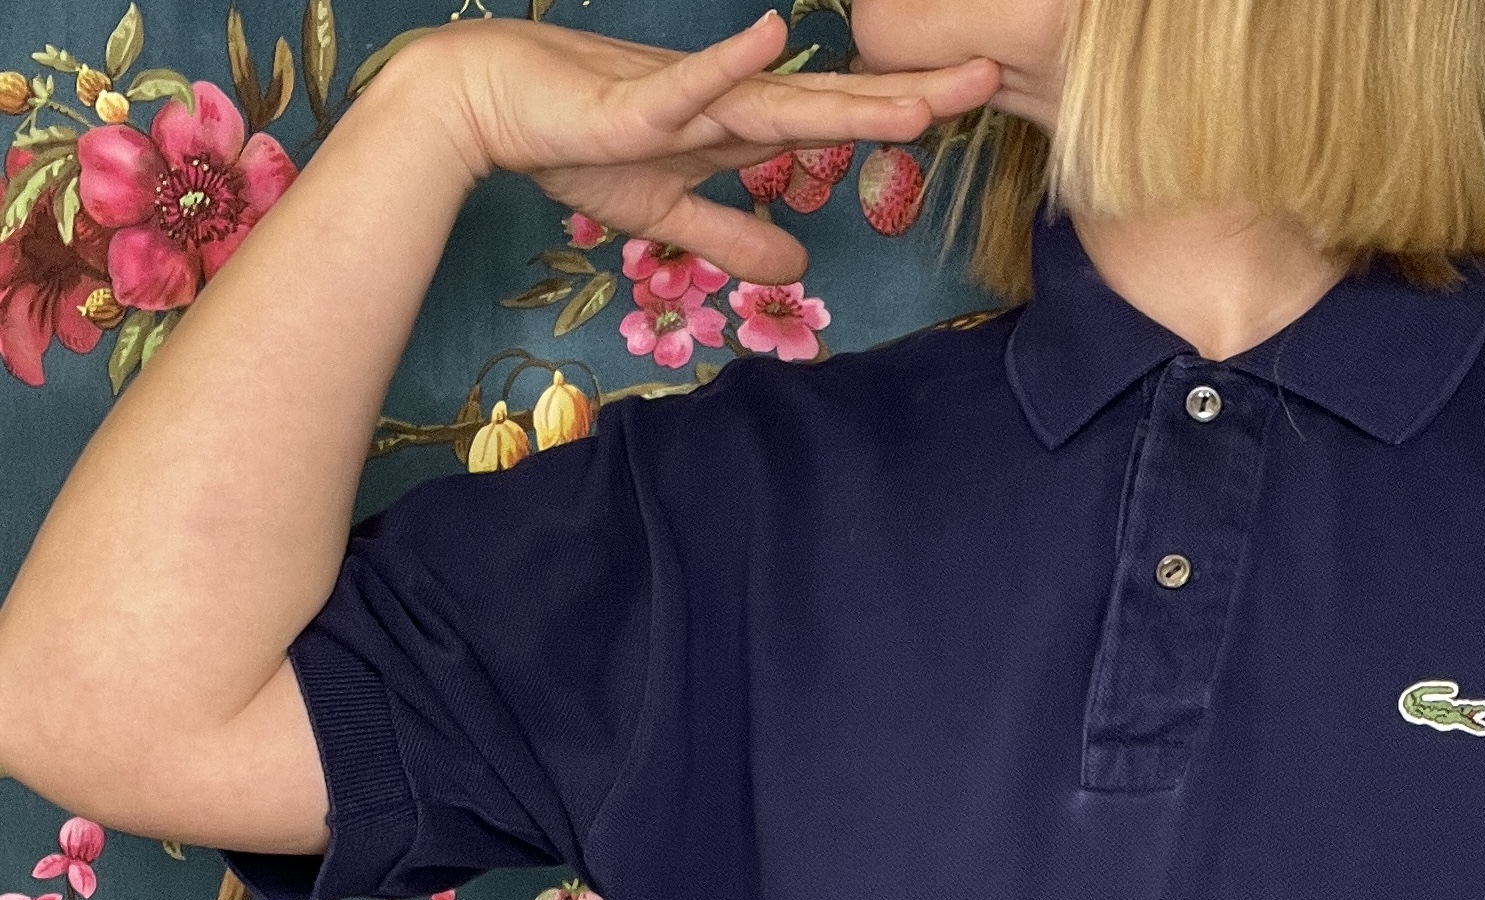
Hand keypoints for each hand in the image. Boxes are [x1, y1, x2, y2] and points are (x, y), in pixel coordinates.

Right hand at [386, 9, 1000, 283]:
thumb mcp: (669, 212)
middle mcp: (730, 102)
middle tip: (992, 77)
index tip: (971, 103)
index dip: (904, 114)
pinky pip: (694, 85)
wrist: (487, 104)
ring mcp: (689, 97)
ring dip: (853, 97)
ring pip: (786, 99)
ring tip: (922, 96)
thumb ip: (736, 240)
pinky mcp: (639, 101)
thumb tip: (800, 273)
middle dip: (913, 95)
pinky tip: (778, 37)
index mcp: (741, 127)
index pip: (840, 122)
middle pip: (837, 103)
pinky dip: (734, 63)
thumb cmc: (574, 141)